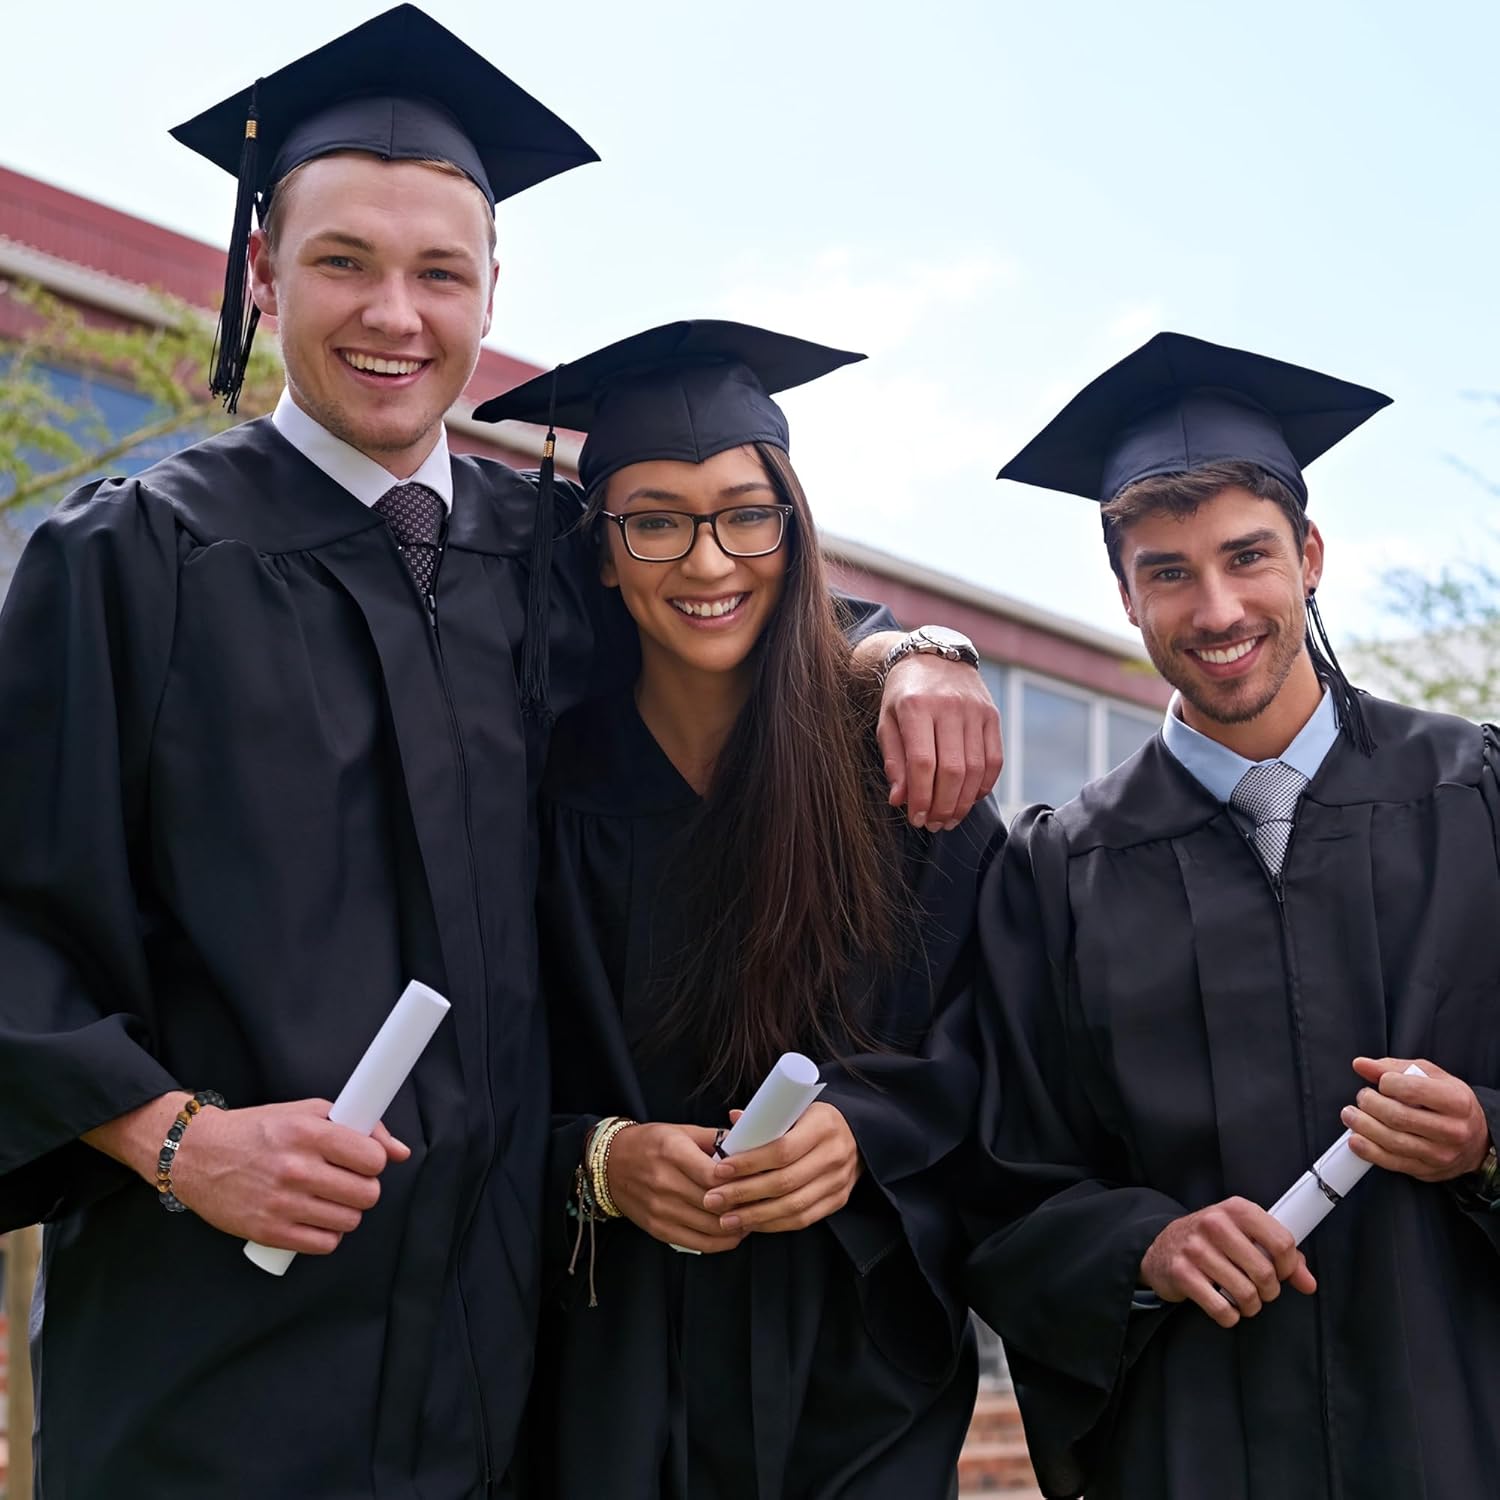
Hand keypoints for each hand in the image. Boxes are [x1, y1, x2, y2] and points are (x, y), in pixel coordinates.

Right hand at [91, 1094, 407, 1252]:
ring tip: (329, 1198)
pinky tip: (315, 1218)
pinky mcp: (268, 1231)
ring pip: (349, 1221)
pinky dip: (326, 1234)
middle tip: (348, 1182)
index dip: (374, 1161)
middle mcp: (296, 1169)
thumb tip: (400, 1151)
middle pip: (366, 1194)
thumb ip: (357, 1126)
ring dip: (346, 1212)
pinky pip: (323, 1244)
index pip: (372, 1158)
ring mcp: (281, 1203)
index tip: (364, 1161)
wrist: (198, 1155)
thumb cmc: (257, 1131)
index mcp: (307, 1134)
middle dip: (364, 1188)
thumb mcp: (306, 1113)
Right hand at [605, 1122, 745, 1253]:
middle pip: (714, 1203)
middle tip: (761, 1202)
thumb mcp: (681, 1131)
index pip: (713, 1175)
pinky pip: (696, 1243)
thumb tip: (748, 1146)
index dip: (738, 1181)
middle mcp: (665, 1183)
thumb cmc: (649, 1143)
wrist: (610, 1164)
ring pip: (709, 1227)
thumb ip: (714, 1139)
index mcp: (672, 1152)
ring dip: (736, 1226)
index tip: (756, 1180)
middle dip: (742, 1205)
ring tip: (751, 1217)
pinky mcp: (658, 1228)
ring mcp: (660, 1209)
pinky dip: (720, 1242)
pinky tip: (733, 1233)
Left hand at [703, 1102, 861, 1232]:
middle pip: (784, 1182)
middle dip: (744, 1193)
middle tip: (713, 1199)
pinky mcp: (838, 1200)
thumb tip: (733, 1120)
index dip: (749, 1162)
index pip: (782, 1149)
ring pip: (793, 1206)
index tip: (720, 1169)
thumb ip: (766, 1117)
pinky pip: (803, 1219)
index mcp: (822, 1125)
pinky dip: (774, 1224)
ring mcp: (839, 1181)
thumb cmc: (813, 1120)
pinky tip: (751, 1224)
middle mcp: (834, 1154)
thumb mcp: (796, 1108)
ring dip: (755, 1216)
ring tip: (726, 1218)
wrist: (856, 1135)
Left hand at [875, 649, 1002, 830]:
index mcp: (916, 707)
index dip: (921, 797)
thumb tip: (900, 800)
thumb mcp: (887, 722)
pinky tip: (970, 798)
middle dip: (944, 806)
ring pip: (976, 769)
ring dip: (964, 802)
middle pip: (953, 770)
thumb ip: (894, 761)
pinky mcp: (992, 716)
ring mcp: (975, 710)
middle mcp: (949, 707)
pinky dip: (984, 785)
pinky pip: (994, 759)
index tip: (915, 818)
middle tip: (934, 824)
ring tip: (950, 818)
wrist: (934, 655)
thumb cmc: (904, 695)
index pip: (923, 763)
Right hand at [1140, 1197, 1315, 1328]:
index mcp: (1236, 1210)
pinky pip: (1222, 1309)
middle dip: (1269, 1291)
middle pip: (1265, 1273)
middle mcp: (1214, 1224)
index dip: (1289, 1267)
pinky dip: (1229, 1316)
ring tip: (1243, 1299)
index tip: (1282, 1274)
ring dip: (1250, 1306)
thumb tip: (1308, 1283)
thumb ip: (1280, 1255)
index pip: (1282, 1241)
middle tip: (1261, 1290)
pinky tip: (1224, 1305)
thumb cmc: (1212, 1242)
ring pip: (1246, 1294)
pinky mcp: (1182, 1273)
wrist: (1163, 1247)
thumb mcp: (1245, 1236)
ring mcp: (1195, 1248)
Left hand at [1343, 1056, 1490, 1182]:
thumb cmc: (1449, 1102)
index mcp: (1457, 1102)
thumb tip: (1361, 1065)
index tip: (1381, 1082)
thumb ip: (1394, 1068)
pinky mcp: (1427, 1170)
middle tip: (1362, 1097)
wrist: (1476, 1140)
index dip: (1387, 1083)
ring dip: (1363, 1126)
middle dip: (1370, 1104)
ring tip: (1350, 1115)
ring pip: (1393, 1141)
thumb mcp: (1430, 1076)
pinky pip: (1392, 1162)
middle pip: (1398, 1117)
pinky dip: (1368, 1151)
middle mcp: (1453, 1130)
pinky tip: (1355, 1139)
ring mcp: (1440, 1154)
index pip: (1412, 1090)